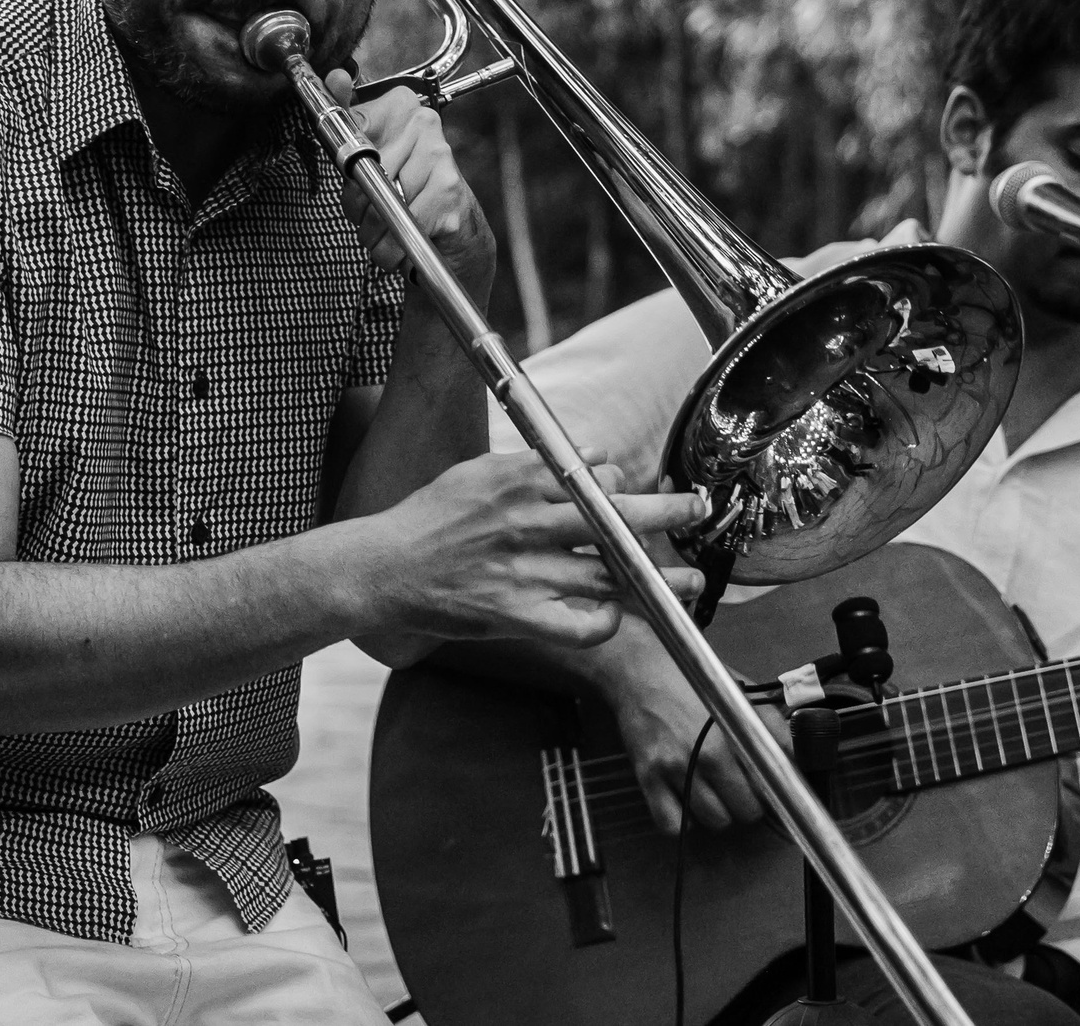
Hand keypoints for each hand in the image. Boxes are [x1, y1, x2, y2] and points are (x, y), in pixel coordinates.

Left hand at [322, 74, 497, 301]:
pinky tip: (400, 243)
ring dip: (373, 231)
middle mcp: (425, 125)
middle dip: (358, 205)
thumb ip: (349, 121)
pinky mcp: (448, 193)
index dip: (345, 160)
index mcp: (403, 108)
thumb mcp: (372, 157)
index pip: (352, 124)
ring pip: (377, 202)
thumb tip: (335, 77)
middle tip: (374, 211)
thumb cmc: (411, 191)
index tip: (352, 171)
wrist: (459, 233)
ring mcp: (440, 158)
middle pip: (360, 172)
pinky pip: (398, 226)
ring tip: (389, 227)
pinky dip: (390, 248)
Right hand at [351, 450, 705, 647]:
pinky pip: (579, 625)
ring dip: (659, 577)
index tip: (638, 490)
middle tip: (698, 509)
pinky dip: (605, 622)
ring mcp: (525, 572)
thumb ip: (538, 464)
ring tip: (691, 580)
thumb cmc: (429, 518)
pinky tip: (617, 615)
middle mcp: (529, 523)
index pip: (597, 477)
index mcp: (521, 481)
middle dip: (667, 511)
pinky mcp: (515, 615)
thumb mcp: (481, 471)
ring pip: (610, 573)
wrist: (381, 571)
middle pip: (617, 517)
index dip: (624, 484)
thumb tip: (595, 455)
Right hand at [593, 642, 769, 834]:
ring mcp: (673, 770)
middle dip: (748, 802)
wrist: (640, 669)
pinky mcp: (647, 778)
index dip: (773, 789)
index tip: (768, 785)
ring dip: (719, 812)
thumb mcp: (739, 691)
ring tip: (714, 791)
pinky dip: (683, 821)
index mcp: (731, 734)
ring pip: (713, 821)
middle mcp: (704, 756)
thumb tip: (795, 755)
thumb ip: (770, 723)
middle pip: (744, 811)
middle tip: (740, 787)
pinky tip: (687, 802)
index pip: (768, 785)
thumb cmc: (693, 680)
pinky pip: (671, 824)